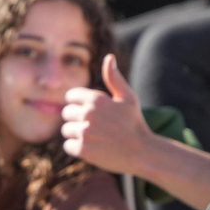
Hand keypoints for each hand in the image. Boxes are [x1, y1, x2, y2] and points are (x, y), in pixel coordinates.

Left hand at [61, 55, 152, 172]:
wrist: (143, 153)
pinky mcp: (83, 149)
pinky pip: (68, 146)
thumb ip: (114, 78)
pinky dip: (78, 149)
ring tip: (96, 137)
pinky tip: (94, 148)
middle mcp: (88, 114)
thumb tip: (109, 57)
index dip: (79, 104)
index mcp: (96, 99)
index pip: (70, 96)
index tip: (90, 112)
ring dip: (77, 135)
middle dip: (78, 119)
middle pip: (66, 113)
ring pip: (66, 130)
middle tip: (97, 127)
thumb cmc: (134, 123)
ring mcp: (85, 132)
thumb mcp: (128, 97)